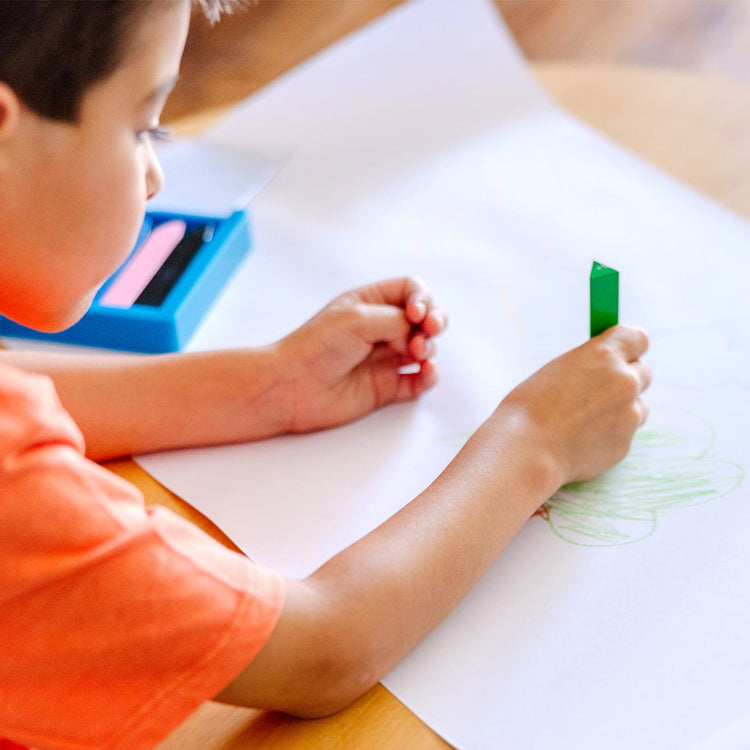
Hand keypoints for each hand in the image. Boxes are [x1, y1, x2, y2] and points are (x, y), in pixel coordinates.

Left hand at [275, 277, 446, 432]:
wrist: (292, 386)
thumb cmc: (316, 346)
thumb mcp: (359, 318)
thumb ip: (397, 319)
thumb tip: (417, 333)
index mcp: (370, 303)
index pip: (411, 291)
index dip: (423, 299)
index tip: (416, 313)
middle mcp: (381, 328)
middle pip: (425, 318)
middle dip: (435, 321)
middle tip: (430, 329)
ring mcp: (385, 358)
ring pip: (426, 348)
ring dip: (430, 348)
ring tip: (417, 353)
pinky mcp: (387, 386)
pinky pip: (419, 380)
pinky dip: (429, 376)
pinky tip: (426, 372)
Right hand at [496, 325, 650, 487]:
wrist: (526, 450)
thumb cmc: (529, 407)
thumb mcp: (558, 369)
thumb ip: (589, 365)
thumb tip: (605, 367)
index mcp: (604, 355)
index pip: (638, 338)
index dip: (628, 347)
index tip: (620, 354)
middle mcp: (624, 380)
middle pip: (643, 371)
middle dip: (625, 378)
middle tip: (601, 389)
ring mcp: (629, 414)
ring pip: (638, 406)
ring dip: (621, 409)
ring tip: (585, 420)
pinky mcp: (625, 443)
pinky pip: (624, 434)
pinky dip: (609, 436)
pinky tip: (580, 440)